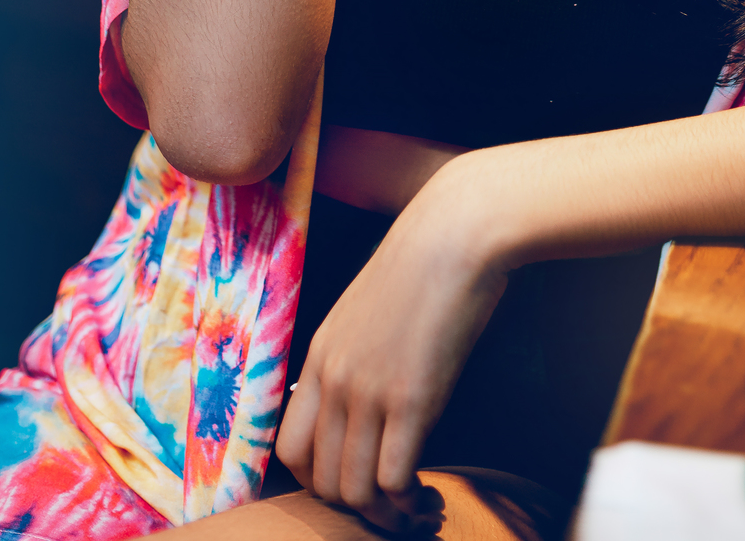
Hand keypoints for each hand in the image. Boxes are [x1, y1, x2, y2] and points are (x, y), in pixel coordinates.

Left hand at [276, 167, 506, 531]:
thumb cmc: (423, 264)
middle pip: (320, 480)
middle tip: (390, 503)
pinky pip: (393, 479)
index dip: (319, 480)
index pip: (290, 450)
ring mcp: (369, 391)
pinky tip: (428, 492)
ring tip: (414, 507)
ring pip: (354, 491)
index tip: (355, 478)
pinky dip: (409, 501)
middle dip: (354, 506)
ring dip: (384, 514)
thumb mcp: (367, 308)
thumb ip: (356, 352)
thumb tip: (366, 393)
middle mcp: (334, 379)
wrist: (454, 233)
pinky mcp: (413, 398)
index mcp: (319, 356)